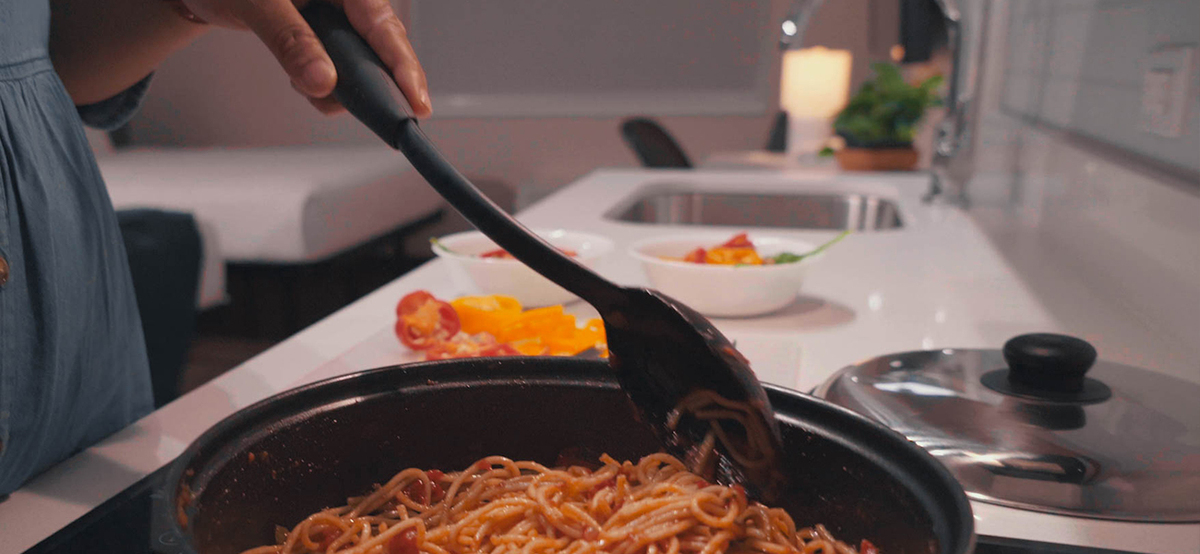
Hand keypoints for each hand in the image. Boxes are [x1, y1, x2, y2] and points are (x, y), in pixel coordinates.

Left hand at [181, 0, 430, 115]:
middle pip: (381, 47)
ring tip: (306, 86)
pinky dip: (323, 85)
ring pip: (361, 63)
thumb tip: (323, 82)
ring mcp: (337, 18)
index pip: (382, 24)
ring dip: (340, 87)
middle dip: (372, 83)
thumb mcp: (255, 5)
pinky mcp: (325, 37)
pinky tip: (302, 80)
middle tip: (379, 116)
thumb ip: (290, 41)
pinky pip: (340, 68)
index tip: (416, 102)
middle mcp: (345, 0)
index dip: (403, 65)